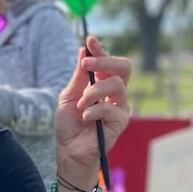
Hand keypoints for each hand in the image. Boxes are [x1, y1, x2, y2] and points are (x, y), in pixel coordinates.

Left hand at [55, 35, 131, 186]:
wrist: (69, 151)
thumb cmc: (69, 125)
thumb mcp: (69, 96)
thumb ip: (79, 76)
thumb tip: (83, 50)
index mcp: (101, 84)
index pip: (107, 62)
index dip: (100, 50)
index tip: (90, 40)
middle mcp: (114, 93)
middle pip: (123, 67)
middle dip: (105, 60)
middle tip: (87, 63)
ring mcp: (120, 106)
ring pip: (116, 85)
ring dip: (94, 92)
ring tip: (81, 104)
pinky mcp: (121, 121)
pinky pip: (111, 108)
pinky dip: (94, 111)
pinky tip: (86, 119)